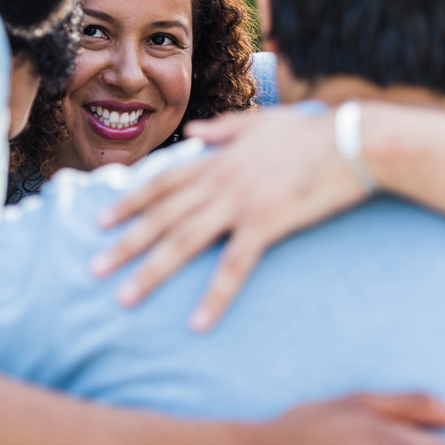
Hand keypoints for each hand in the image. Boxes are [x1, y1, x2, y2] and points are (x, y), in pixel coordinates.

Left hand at [93, 107, 362, 327]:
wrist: (352, 140)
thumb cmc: (311, 132)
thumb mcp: (262, 122)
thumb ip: (224, 128)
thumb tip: (194, 132)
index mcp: (219, 159)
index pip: (163, 182)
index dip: (130, 201)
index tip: (102, 221)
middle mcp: (222, 180)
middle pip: (164, 216)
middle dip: (126, 243)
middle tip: (93, 268)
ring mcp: (242, 202)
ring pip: (187, 240)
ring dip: (153, 271)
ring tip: (124, 298)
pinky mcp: (268, 223)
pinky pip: (235, 265)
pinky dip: (215, 294)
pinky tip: (198, 322)